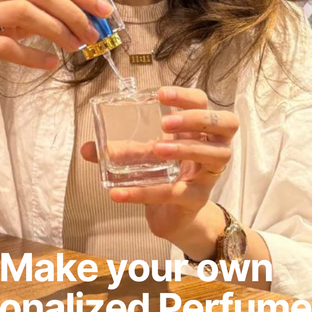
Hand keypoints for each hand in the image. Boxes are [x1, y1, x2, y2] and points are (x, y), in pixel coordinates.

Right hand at [0, 0, 112, 90]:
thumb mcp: (0, 15)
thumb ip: (32, 11)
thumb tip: (78, 17)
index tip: (105, 9)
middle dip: (74, 11)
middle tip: (94, 33)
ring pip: (26, 11)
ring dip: (58, 30)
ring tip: (77, 47)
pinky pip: (6, 45)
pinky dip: (33, 55)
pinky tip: (50, 64)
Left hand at [80, 86, 238, 244]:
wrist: (173, 217)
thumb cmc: (165, 175)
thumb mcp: (143, 157)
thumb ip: (120, 151)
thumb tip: (86, 148)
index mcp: (198, 130)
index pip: (203, 103)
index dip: (186, 97)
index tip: (160, 95)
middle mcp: (212, 147)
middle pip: (226, 124)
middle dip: (196, 119)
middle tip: (165, 123)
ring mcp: (208, 174)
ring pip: (214, 155)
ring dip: (186, 149)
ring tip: (157, 150)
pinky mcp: (196, 199)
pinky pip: (177, 192)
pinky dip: (146, 192)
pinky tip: (119, 193)